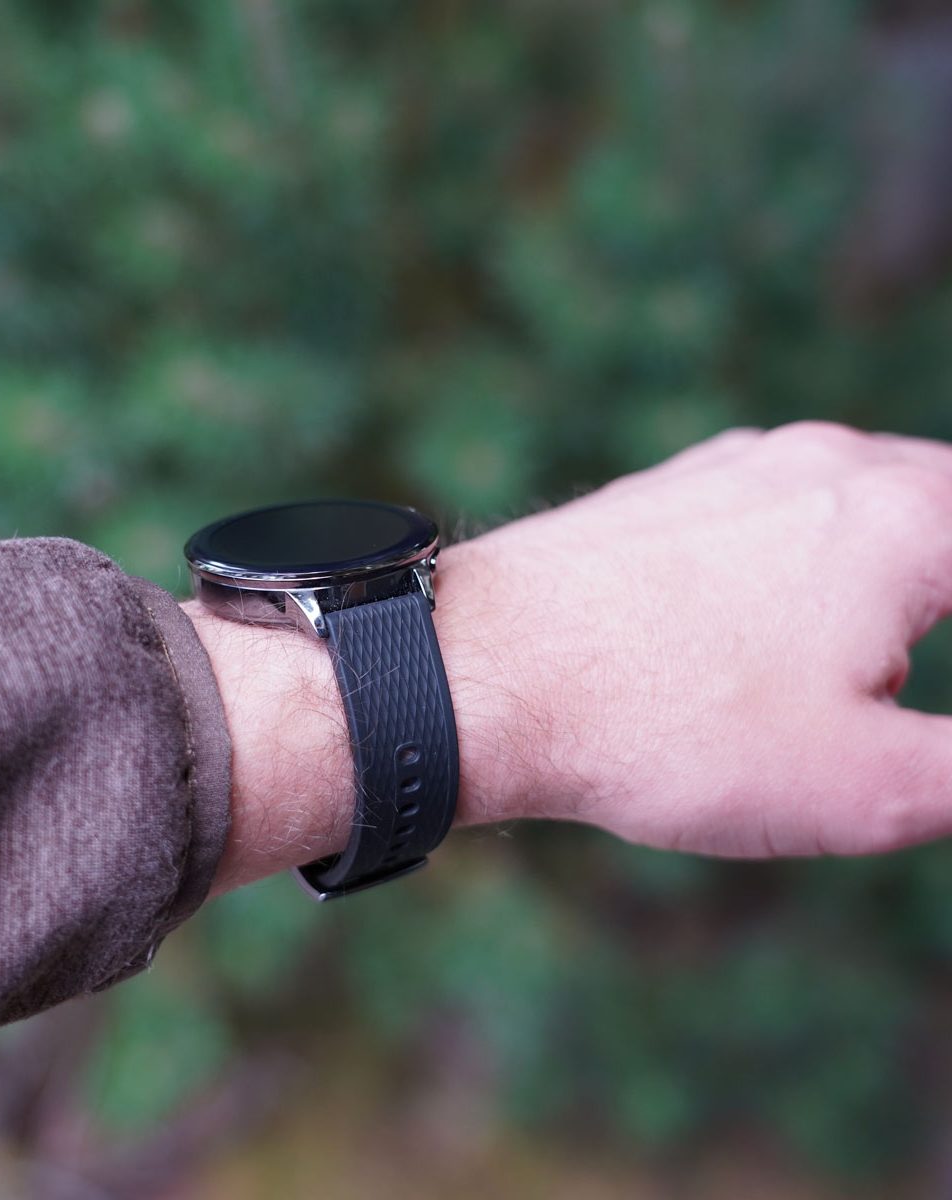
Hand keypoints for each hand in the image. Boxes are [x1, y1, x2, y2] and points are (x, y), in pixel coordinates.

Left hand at [190, 421, 951, 896]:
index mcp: (906, 513)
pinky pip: (781, 510)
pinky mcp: (669, 489)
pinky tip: (772, 625)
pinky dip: (815, 557)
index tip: (909, 708)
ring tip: (859, 662)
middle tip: (899, 679)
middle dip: (950, 584)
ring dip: (895, 569)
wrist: (481, 670)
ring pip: (866, 501)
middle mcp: (829, 459)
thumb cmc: (668, 726)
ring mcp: (738, 464)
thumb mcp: (865, 784)